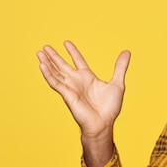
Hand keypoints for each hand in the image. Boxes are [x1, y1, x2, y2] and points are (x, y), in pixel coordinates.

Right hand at [37, 41, 130, 166]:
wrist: (103, 123)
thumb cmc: (110, 107)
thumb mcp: (117, 83)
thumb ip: (120, 67)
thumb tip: (127, 52)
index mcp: (88, 78)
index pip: (78, 61)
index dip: (73, 52)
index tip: (66, 43)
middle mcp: (77, 82)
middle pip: (63, 65)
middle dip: (54, 56)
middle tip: (45, 46)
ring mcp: (71, 88)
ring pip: (56, 72)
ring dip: (47, 62)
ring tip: (39, 53)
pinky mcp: (67, 94)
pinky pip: (55, 82)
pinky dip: (48, 74)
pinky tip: (41, 65)